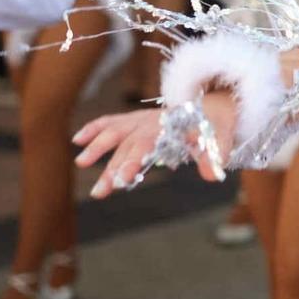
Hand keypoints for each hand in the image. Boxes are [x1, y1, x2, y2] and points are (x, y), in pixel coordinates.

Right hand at [75, 90, 236, 196]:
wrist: (214, 106)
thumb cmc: (216, 126)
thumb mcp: (220, 140)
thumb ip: (214, 156)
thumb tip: (213, 176)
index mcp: (169, 127)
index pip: (146, 145)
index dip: (133, 162)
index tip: (122, 180)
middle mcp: (151, 121)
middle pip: (126, 144)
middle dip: (112, 168)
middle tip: (100, 193)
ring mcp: (142, 119)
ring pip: (115, 132)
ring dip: (97, 147)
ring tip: (81, 164)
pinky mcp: (136, 120)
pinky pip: (112, 121)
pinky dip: (95, 127)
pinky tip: (78, 140)